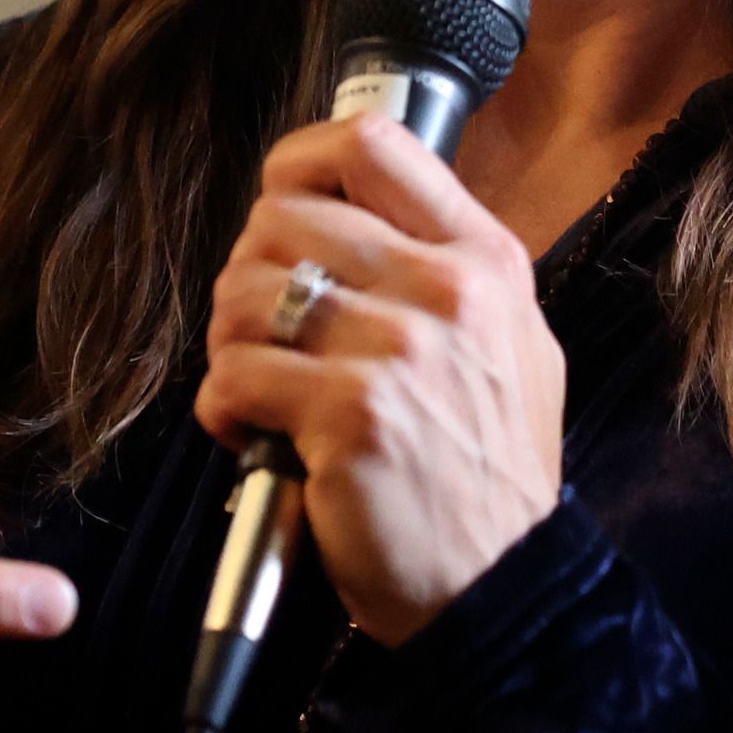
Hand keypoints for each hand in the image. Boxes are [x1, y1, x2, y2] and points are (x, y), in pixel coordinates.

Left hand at [197, 112, 565, 646]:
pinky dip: (223, 411)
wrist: (503, 587)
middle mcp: (446, 290)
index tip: (283, 209)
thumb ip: (444, 269)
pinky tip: (256, 438)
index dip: (300, 164)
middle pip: (283, 216)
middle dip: (248, 274)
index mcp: (483, 258)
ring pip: (243, 293)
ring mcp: (399, 351)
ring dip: (229, 344)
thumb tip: (346, 212)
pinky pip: (232, 378)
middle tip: (264, 332)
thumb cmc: (488, 473)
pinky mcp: (348, 418)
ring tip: (260, 388)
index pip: (372, 145)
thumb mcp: (509, 343)